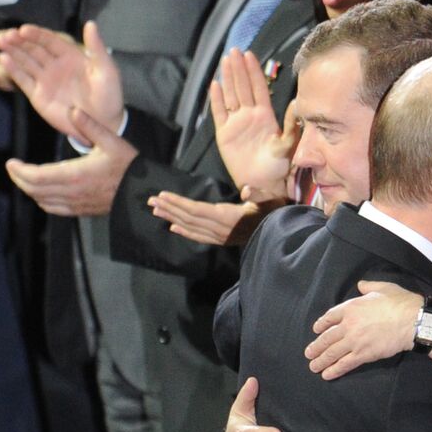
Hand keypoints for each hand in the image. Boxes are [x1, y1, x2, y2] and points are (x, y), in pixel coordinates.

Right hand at [0, 21, 122, 137]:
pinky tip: (4, 60)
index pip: (50, 41)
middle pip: (34, 49)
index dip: (37, 34)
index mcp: (70, 56)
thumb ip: (96, 48)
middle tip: (7, 35)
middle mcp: (55, 65)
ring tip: (1, 42)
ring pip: (25, 62)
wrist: (104, 124)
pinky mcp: (38, 95)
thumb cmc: (109, 95)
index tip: (24, 29)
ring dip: (13, 51)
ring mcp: (45, 80)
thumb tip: (91, 24)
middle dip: (20, 41)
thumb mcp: (106, 70)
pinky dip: (13, 70)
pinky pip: (24, 80)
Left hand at [6, 107, 137, 215]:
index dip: (19, 171)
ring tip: (24, 178)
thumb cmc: (130, 167)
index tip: (11, 162)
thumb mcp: (112, 141)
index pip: (36, 177)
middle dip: (19, 179)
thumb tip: (73, 110)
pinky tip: (42, 193)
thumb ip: (90, 125)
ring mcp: (76, 204)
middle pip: (34, 190)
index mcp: (75, 174)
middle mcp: (72, 192)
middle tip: (13, 168)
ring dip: (29, 190)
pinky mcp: (82, 210)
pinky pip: (54, 209)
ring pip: (42, 201)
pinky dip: (42, 201)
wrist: (143, 193)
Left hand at [147, 194, 264, 246]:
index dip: (178, 203)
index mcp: (228, 217)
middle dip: (169, 209)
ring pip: (191, 227)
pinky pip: (199, 237)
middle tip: (150, 201)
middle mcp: (221, 229)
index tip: (162, 196)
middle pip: (189, 218)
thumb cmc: (275, 212)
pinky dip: (185, 232)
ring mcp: (220, 236)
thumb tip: (247, 191)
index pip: (197, 210)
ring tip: (156, 211)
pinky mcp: (222, 240)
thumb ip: (258, 195)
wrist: (280, 234)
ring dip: (172, 218)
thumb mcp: (271, 201)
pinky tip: (173, 228)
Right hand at [212, 49, 297, 195]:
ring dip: (228, 78)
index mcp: (265, 116)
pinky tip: (215, 85)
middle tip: (234, 51)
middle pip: (242, 87)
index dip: (254, 72)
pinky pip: (219, 113)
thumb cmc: (278, 166)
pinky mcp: (224, 134)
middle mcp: (250, 116)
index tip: (250, 55)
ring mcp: (236, 123)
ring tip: (225, 61)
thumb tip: (296, 103)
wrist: (263, 184)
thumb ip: (291, 125)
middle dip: (239, 69)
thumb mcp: (287, 145)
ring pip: (231, 96)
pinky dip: (216, 100)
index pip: (258, 88)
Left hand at [305, 281, 423, 379]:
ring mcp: (355, 341)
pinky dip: (335, 370)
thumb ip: (368, 287)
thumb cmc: (399, 302)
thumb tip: (360, 285)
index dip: (321, 324)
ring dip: (321, 360)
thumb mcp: (382, 287)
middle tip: (309, 354)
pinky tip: (327, 375)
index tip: (316, 330)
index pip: (330, 317)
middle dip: (316, 347)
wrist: (411, 321)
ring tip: (313, 367)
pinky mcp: (363, 354)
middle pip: (327, 338)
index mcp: (351, 307)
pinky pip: (345, 363)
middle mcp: (349, 325)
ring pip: (332, 352)